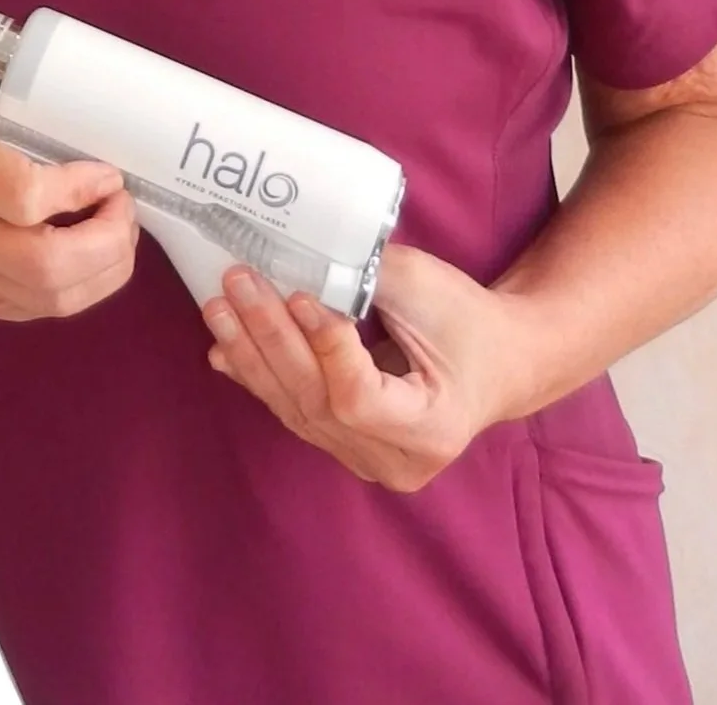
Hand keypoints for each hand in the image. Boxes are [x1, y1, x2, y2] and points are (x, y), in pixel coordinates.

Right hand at [0, 127, 139, 320]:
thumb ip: (37, 149)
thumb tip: (104, 180)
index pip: (24, 197)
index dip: (79, 188)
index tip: (107, 175)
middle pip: (47, 263)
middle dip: (107, 239)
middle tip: (124, 206)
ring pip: (56, 297)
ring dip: (109, 266)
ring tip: (120, 232)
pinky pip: (54, 308)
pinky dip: (92, 283)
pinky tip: (101, 256)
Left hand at [202, 244, 524, 490]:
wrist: (499, 361)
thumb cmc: (469, 320)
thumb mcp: (429, 290)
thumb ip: (366, 277)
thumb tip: (298, 255)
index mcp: (432, 427)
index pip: (359, 397)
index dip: (324, 347)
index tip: (299, 294)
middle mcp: (396, 460)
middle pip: (317, 402)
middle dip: (271, 338)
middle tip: (237, 283)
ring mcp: (368, 461)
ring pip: (297, 410)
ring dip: (252, 354)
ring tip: (218, 308)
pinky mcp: (347, 447)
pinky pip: (295, 412)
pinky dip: (259, 376)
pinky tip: (224, 349)